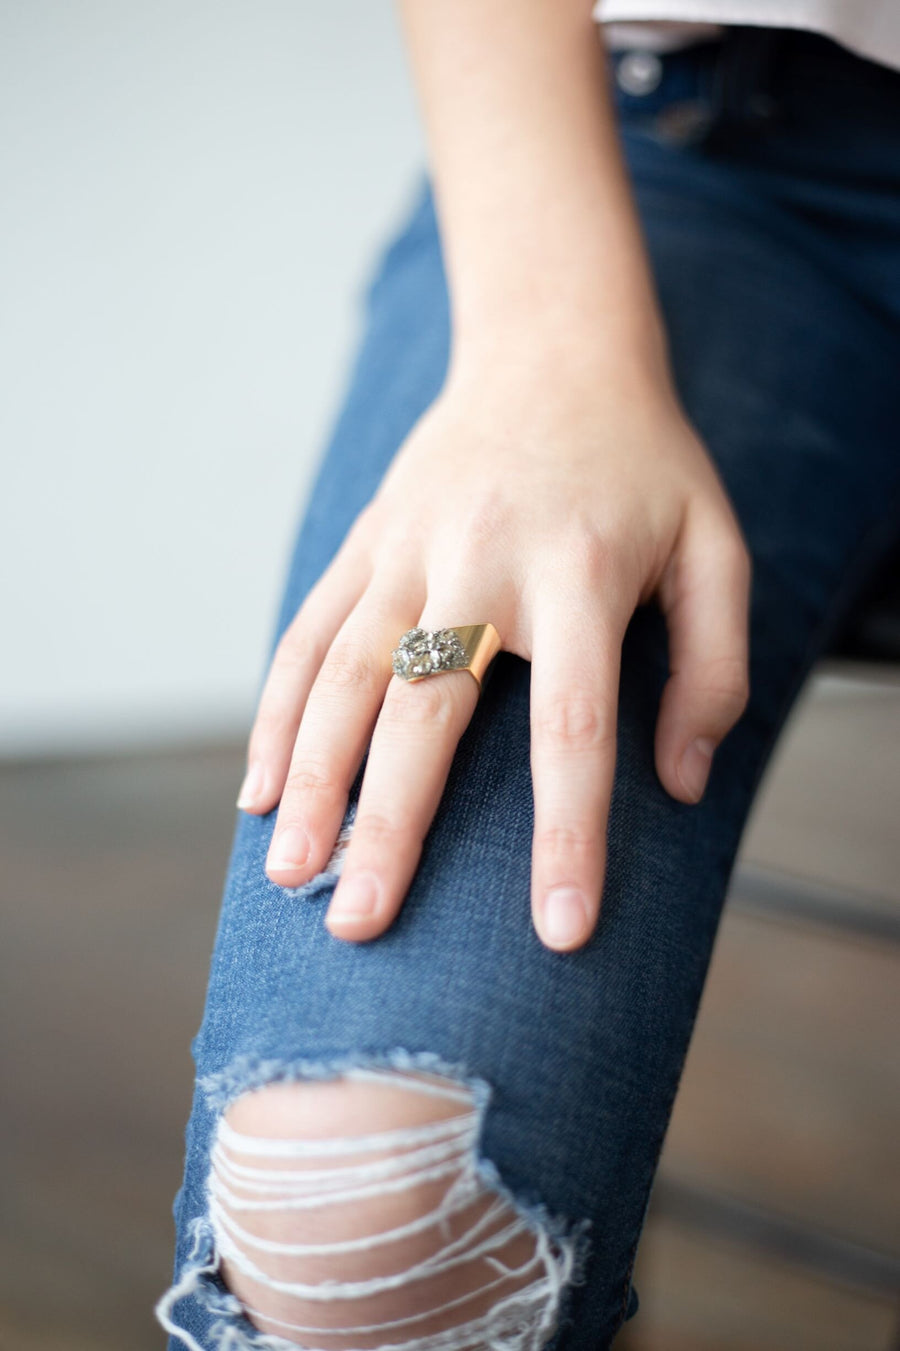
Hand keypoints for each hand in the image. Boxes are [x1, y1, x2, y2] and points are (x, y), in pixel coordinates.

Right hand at [236, 351, 750, 951]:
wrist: (552, 352)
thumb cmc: (645, 467)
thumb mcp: (717, 548)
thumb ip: (713, 668)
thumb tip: (679, 783)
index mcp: (581, 571)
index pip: (574, 726)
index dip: (569, 834)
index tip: (560, 932)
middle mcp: (480, 561)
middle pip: (426, 709)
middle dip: (389, 824)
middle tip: (357, 924)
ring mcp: (407, 549)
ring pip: (344, 676)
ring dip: (310, 778)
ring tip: (288, 874)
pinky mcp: (365, 543)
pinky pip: (309, 636)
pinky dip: (278, 715)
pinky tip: (260, 790)